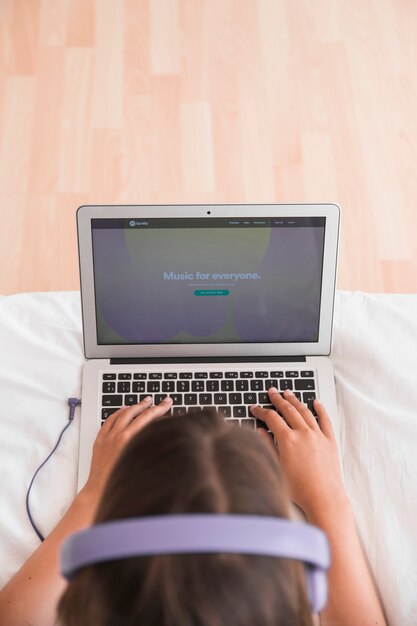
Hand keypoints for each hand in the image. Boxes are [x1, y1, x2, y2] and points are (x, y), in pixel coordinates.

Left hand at [84, 396, 172, 500]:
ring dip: (135, 406)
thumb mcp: (142, 463)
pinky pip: (109, 420)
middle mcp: (118, 435)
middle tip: (161, 400)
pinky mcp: (100, 440)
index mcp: (130, 440)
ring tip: (145, 401)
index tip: (168, 403)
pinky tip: (124, 409)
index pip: (149, 417)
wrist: (100, 492)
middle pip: (137, 413)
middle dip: (151, 405)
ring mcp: (108, 436)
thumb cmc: (121, 482)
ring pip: (123, 413)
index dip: (160, 408)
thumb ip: (151, 446)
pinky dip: (118, 412)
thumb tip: (161, 434)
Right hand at [250, 388, 346, 518]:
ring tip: (288, 393)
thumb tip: (260, 432)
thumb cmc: (299, 489)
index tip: (255, 408)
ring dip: (295, 400)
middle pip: (288, 410)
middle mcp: (303, 434)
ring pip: (305, 411)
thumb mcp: (277, 467)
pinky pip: (325, 420)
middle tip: (271, 392)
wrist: (324, 498)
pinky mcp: (330, 441)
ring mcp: (318, 436)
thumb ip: (268, 446)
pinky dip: (320, 409)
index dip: (261, 411)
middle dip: (277, 399)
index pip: (271, 418)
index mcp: (288, 440)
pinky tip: (316, 402)